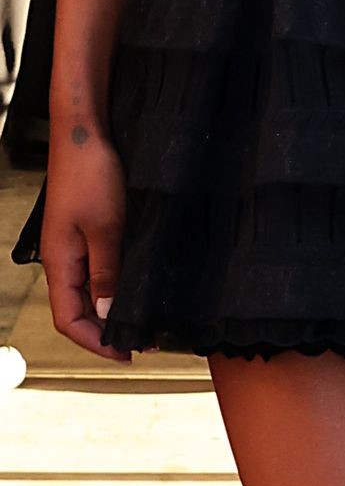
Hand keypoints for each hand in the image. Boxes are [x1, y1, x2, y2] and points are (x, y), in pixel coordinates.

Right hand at [42, 128, 131, 362]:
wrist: (86, 130)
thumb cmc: (90, 172)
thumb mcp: (106, 226)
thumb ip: (107, 270)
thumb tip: (109, 312)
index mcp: (59, 262)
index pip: (68, 319)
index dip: (94, 342)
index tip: (124, 354)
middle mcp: (63, 257)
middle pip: (79, 308)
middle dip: (107, 330)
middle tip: (143, 341)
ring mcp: (75, 242)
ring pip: (90, 287)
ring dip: (113, 305)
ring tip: (145, 316)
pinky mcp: (89, 227)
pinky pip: (99, 265)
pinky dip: (117, 280)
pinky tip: (138, 281)